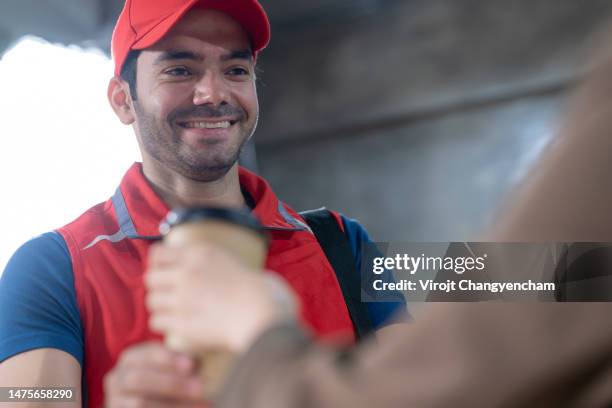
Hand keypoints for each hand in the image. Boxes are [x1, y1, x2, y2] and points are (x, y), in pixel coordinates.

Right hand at [103, 341, 206, 406]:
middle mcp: (116, 378)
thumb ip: (185, 361)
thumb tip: (199, 355)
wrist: (162, 403)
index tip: (191, 364)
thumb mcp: (177, 369)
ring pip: (140, 402)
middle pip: (140, 379)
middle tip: (200, 387)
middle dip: (171, 383)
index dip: (168, 358)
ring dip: (173, 403)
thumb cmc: (175, 382)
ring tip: (202, 403)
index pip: (146, 353)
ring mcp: (114, 400)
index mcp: (130, 358)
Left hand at [145, 242, 297, 353]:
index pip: (158, 253)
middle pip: (150, 278)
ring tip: (178, 313)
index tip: (166, 273)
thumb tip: (195, 269)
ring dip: (162, 307)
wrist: (265, 314)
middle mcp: (187, 272)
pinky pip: (158, 322)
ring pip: (152, 301)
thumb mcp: (231, 260)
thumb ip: (208, 261)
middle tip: (173, 297)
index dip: (158, 265)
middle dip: (159, 288)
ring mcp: (182, 298)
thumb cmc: (260, 290)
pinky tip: (181, 326)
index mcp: (200, 253)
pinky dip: (167, 325)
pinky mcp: (181, 322)